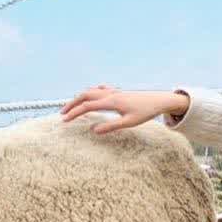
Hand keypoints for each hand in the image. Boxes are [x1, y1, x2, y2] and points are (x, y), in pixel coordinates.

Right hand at [60, 86, 188, 135]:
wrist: (158, 100)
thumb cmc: (145, 112)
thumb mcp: (129, 123)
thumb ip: (110, 127)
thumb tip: (93, 130)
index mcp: (111, 102)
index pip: (87, 106)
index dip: (74, 113)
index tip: (64, 121)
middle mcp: (110, 94)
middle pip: (85, 96)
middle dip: (72, 104)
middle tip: (62, 114)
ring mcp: (114, 92)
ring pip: (91, 91)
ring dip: (80, 98)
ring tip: (73, 107)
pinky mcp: (118, 92)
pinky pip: (100, 90)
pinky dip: (92, 93)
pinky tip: (91, 97)